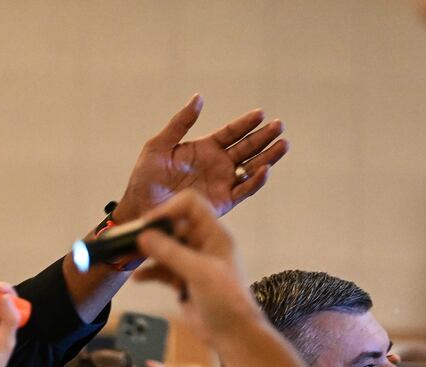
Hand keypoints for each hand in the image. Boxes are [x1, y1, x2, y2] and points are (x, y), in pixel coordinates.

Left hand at [111, 96, 288, 223]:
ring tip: (283, 144)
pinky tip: (264, 170)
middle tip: (279, 126)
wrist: (141, 209)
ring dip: (268, 157)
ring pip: (252, 167)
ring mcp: (223, 183)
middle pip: (248, 148)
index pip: (232, 133)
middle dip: (264, 137)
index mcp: (206, 148)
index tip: (260, 114)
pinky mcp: (223, 202)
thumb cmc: (145, 179)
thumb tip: (199, 98)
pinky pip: (243, 190)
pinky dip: (255, 181)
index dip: (246, 124)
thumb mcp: (158, 146)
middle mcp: (218, 164)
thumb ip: (179, 124)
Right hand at [132, 190, 264, 347]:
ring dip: (147, 253)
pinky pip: (163, 270)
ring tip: (127, 259)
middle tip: (130, 242)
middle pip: (173, 227)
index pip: (190, 205)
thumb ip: (171, 253)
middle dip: (152, 233)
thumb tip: (144, 236)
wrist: (233, 335)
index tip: (149, 225)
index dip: (169, 209)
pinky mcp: (183, 280)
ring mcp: (192, 263)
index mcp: (214, 235)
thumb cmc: (225, 301)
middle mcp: (203, 244)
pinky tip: (137, 279)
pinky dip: (150, 273)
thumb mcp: (199, 273)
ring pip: (165, 249)